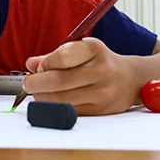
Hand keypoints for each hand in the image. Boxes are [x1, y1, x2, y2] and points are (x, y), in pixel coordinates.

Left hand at [23, 37, 138, 115]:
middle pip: (58, 81)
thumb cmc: (101, 62)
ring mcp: (101, 92)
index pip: (63, 56)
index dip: (45, 63)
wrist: (131, 79)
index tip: (38, 66)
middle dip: (36, 83)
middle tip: (28, 82)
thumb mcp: (82, 50)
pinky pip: (69, 110)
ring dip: (42, 97)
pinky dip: (54, 107)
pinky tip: (51, 100)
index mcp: (95, 49)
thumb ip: (55, 56)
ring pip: (61, 99)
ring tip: (38, 92)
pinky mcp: (99, 110)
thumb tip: (31, 64)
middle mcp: (101, 70)